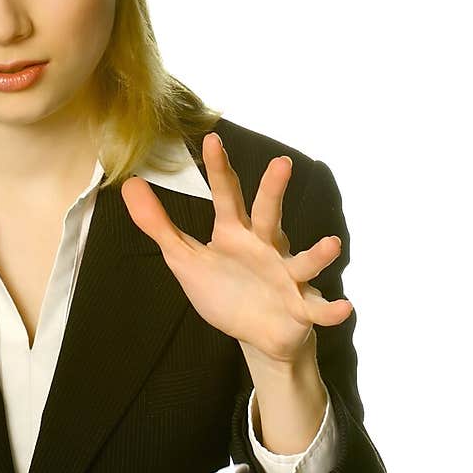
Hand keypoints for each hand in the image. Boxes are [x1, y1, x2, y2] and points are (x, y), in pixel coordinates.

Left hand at [120, 132, 352, 364]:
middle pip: (269, 215)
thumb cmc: (224, 289)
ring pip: (303, 261)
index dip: (219, 169)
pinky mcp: (300, 308)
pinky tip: (343, 308)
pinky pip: (318, 309)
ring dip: (317, 254)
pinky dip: (331, 310)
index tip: (212, 139)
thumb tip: (129, 185)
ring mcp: (286, 276)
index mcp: (236, 234)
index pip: (227, 196)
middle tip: (281, 163)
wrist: (256, 334)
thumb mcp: (184, 258)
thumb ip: (158, 225)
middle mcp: (265, 247)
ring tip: (330, 244)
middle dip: (274, 191)